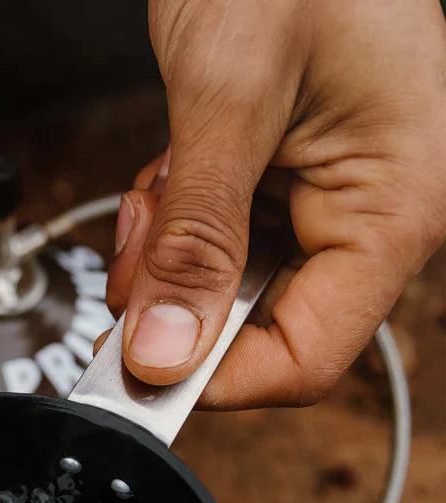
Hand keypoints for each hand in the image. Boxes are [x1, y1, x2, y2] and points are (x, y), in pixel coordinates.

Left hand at [101, 0, 445, 408]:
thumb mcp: (229, 98)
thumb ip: (197, 239)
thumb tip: (164, 353)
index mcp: (391, 210)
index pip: (305, 359)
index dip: (214, 378)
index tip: (137, 363)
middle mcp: (364, 218)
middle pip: (254, 329)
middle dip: (177, 298)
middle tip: (146, 234)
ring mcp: (319, 204)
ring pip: (222, 291)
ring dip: (169, 256)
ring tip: (164, 178)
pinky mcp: (277, 188)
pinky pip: (213, 245)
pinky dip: (173, 225)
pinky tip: (172, 169)